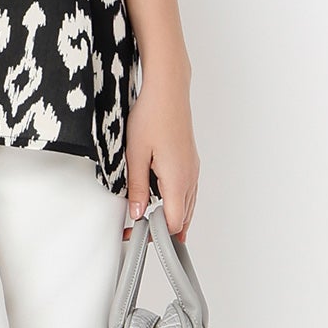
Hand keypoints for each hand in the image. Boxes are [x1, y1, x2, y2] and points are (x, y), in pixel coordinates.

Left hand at [122, 69, 198, 240]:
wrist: (168, 90)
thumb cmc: (152, 116)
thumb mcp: (135, 155)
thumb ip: (137, 188)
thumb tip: (137, 214)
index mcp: (178, 179)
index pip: (172, 223)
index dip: (155, 235)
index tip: (136, 236)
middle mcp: (190, 177)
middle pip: (182, 218)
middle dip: (163, 231)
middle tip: (139, 234)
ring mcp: (192, 169)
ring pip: (186, 205)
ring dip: (171, 218)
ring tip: (150, 226)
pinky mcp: (189, 161)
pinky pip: (187, 191)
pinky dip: (176, 203)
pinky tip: (162, 202)